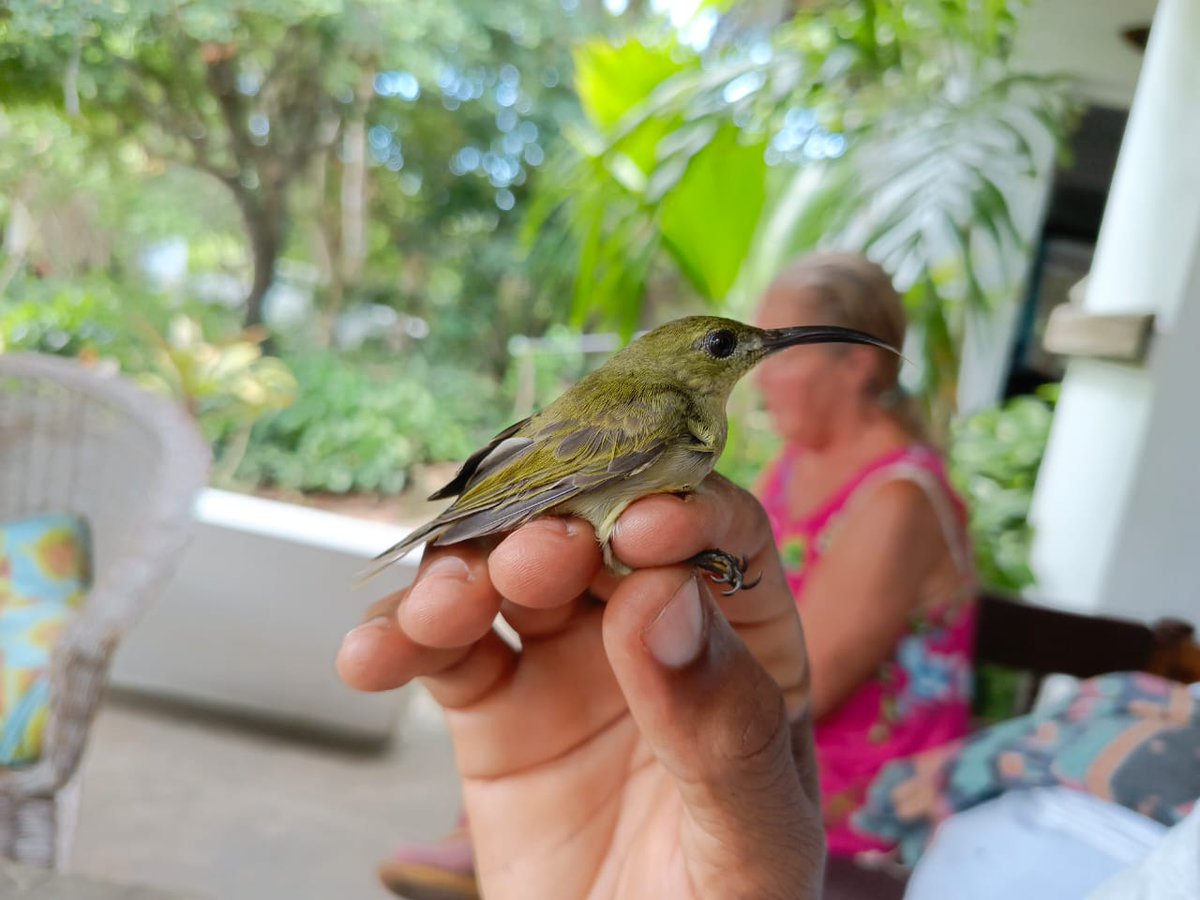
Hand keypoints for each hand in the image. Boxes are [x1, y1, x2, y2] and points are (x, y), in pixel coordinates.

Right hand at [337, 474, 824, 898]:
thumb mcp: (751, 840)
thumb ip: (720, 727)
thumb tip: (662, 598)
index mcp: (741, 648)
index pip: (723, 542)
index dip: (685, 509)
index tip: (643, 526)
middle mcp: (649, 636)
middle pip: (599, 537)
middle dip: (558, 529)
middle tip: (535, 559)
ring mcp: (566, 665)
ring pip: (505, 578)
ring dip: (463, 571)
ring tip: (441, 611)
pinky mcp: (492, 710)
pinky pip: (440, 654)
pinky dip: (397, 639)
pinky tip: (371, 656)